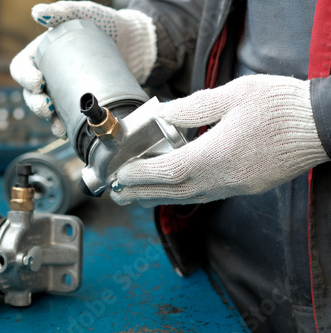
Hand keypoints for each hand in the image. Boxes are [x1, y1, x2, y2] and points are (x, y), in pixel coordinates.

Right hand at [9, 1, 156, 136]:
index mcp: (41, 53)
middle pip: (32, 95)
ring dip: (50, 122)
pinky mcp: (79, 102)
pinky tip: (69, 133)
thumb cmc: (107, 23)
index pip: (22, 68)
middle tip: (48, 109)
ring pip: (48, 111)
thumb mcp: (86, 13)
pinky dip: (66, 128)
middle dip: (36, 105)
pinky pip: (67, 119)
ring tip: (59, 127)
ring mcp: (64, 90)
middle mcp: (49, 74)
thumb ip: (64, 10)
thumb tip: (38, 13)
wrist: (134, 44)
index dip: (25, 78)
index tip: (38, 83)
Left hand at [110, 74, 329, 206]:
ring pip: (189, 197)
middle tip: (118, 194)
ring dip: (159, 198)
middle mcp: (223, 177)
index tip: (120, 175)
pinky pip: (207, 195)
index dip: (140, 175)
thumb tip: (163, 114)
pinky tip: (176, 190)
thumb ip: (193, 108)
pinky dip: (184, 195)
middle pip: (172, 192)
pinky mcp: (246, 186)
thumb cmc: (280, 106)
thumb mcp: (233, 95)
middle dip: (141, 193)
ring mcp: (236, 186)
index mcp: (216, 154)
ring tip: (138, 196)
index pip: (166, 171)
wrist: (321, 125)